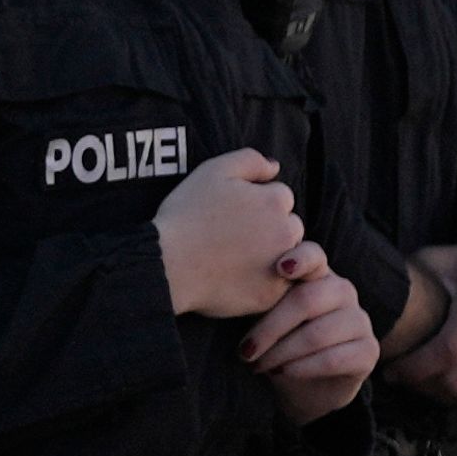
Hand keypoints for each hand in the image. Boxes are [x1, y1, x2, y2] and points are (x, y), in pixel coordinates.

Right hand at [155, 150, 306, 319]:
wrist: (167, 264)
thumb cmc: (186, 215)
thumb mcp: (212, 171)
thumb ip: (250, 160)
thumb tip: (275, 167)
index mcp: (276, 200)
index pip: (278, 197)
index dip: (253, 203)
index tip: (229, 214)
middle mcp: (289, 231)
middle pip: (288, 226)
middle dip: (268, 229)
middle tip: (230, 237)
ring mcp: (284, 266)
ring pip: (287, 256)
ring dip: (270, 255)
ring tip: (233, 257)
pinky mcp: (272, 295)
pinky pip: (276, 287)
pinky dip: (261, 282)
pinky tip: (233, 277)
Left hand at [240, 258, 380, 424]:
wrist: (300, 384)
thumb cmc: (273, 340)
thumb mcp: (260, 315)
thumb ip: (257, 295)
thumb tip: (230, 286)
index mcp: (316, 275)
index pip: (313, 255)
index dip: (300, 258)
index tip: (280, 268)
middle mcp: (343, 291)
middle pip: (307, 300)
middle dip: (270, 328)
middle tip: (244, 350)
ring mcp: (360, 320)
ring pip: (318, 333)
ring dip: (281, 352)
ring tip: (256, 364)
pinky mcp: (369, 351)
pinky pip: (333, 358)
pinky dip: (302, 367)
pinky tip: (281, 373)